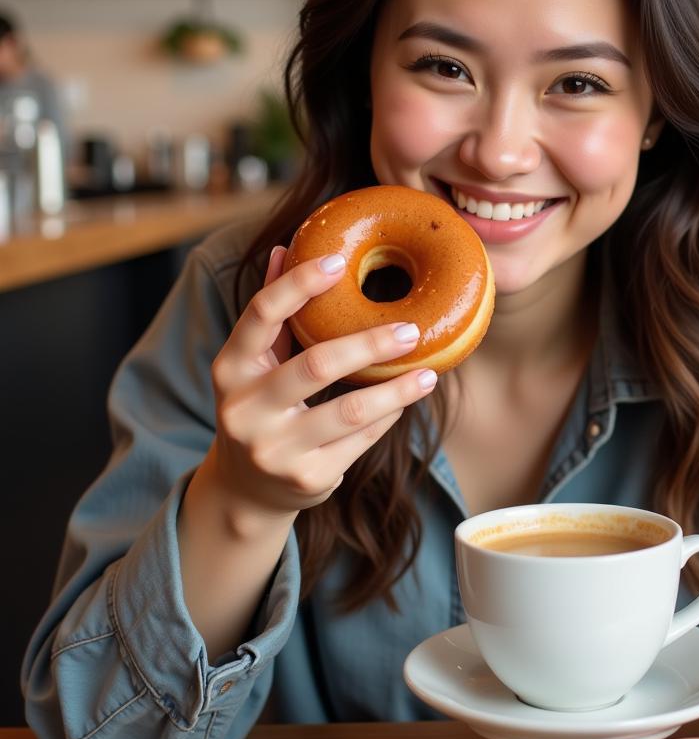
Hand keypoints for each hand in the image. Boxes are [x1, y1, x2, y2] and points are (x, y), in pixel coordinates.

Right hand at [205, 244, 436, 527]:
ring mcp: (275, 449)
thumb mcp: (254, 363)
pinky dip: (388, 415)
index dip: (298, 285)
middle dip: (370, 344)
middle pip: (316, 365)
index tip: (338, 262)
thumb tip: (289, 248)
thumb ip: (274, 312)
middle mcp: (245, 410)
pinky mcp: (306, 478)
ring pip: (349, 410)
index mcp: (230, 369)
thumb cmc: (260, 406)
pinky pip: (361, 439)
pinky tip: (407, 397)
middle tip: (412, 330)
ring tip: (428, 373)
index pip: (261, 315)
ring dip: (396, 389)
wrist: (246, 490)